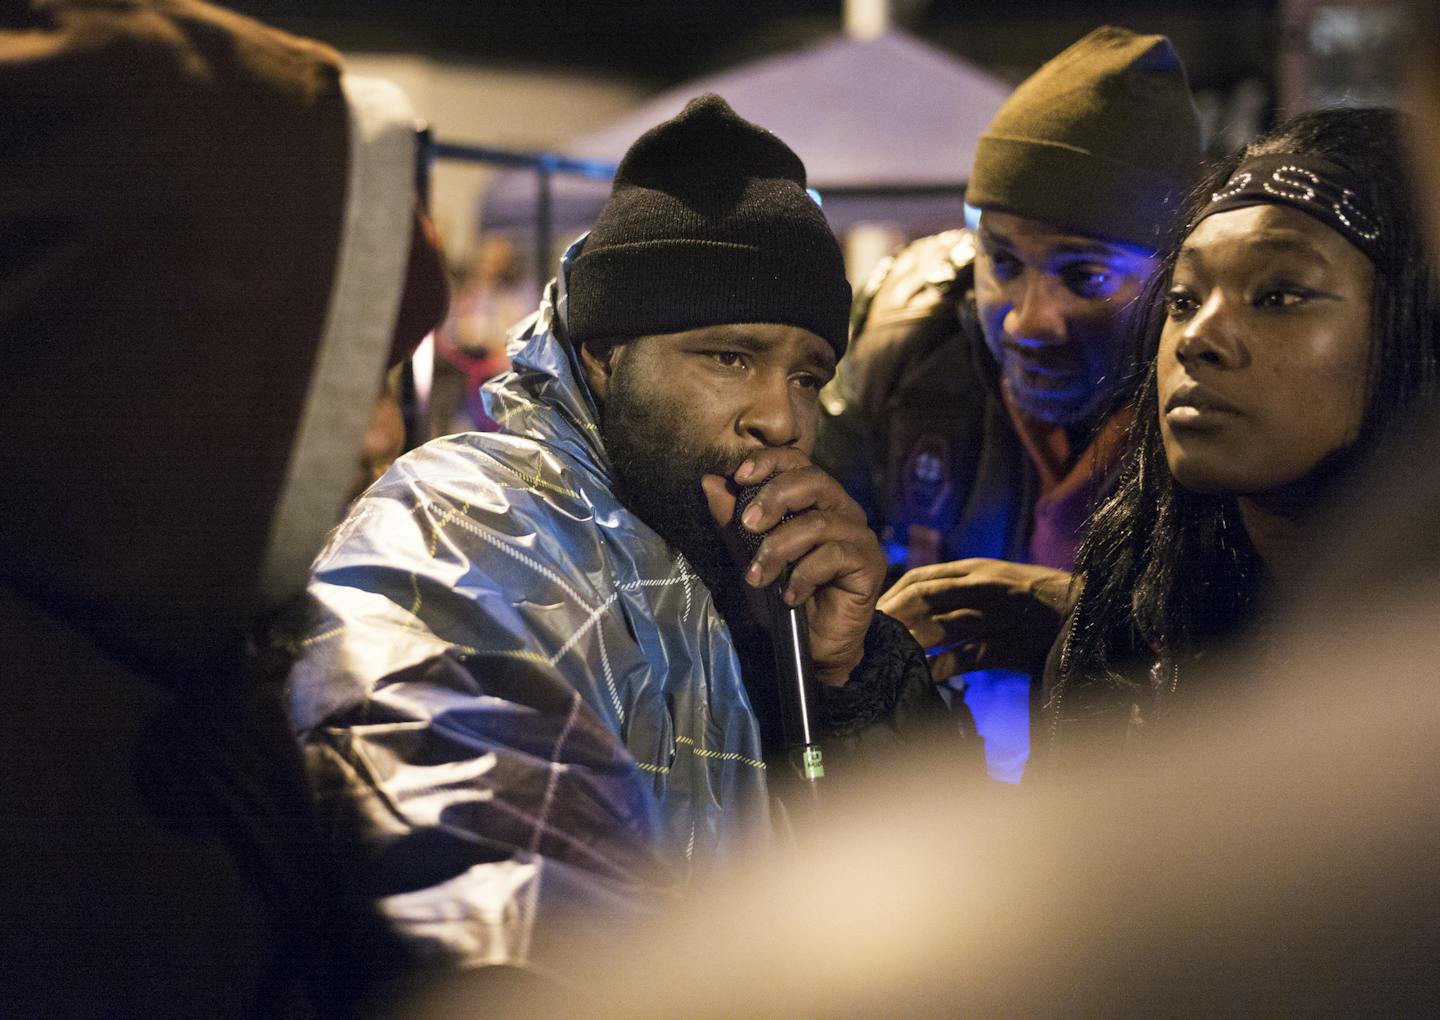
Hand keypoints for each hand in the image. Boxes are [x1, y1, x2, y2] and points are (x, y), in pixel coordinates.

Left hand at [702, 448, 885, 687]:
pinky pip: (834, 556)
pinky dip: (804, 575)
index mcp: (815, 499)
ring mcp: (859, 536)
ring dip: (780, 548)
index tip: (740, 477)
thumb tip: (710, 482)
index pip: (797, 461)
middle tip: (748, 525)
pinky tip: (790, 595)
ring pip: (819, 523)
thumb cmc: (783, 595)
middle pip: (814, 480)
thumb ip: (732, 521)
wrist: (812, 645)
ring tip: (758, 576)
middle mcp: (842, 510)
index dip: (770, 462)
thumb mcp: (748, 555)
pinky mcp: (870, 563)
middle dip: (775, 497)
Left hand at [877, 559, 1073, 679]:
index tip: (872, 614)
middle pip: (924, 596)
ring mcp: (1000, 613)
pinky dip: (944, 666)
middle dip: (893, 615)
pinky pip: (969, 655)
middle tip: (869, 637)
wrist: (1096, 616)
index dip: (892, 595)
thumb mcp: (1002, 597)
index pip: (922, 577)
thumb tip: (926, 626)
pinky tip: (926, 677)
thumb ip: (968, 604)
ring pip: (943, 622)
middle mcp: (985, 585)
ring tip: (888, 655)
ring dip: (912, 640)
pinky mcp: (1013, 644)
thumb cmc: (1047, 611)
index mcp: (979, 571)